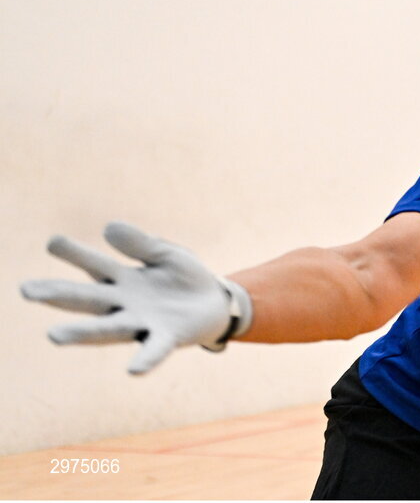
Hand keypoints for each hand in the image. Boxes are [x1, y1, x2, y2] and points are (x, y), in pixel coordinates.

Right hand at [21, 222, 250, 374]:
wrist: (215, 303)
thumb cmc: (184, 277)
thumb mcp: (165, 253)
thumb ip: (140, 244)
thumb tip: (108, 227)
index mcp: (122, 279)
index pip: (94, 265)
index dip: (75, 253)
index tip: (52, 242)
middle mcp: (124, 304)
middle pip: (87, 299)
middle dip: (58, 295)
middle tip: (27, 290)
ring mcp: (143, 323)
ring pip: (107, 329)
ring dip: (82, 333)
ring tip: (54, 335)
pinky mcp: (167, 337)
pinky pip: (154, 350)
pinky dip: (145, 359)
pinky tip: (133, 370)